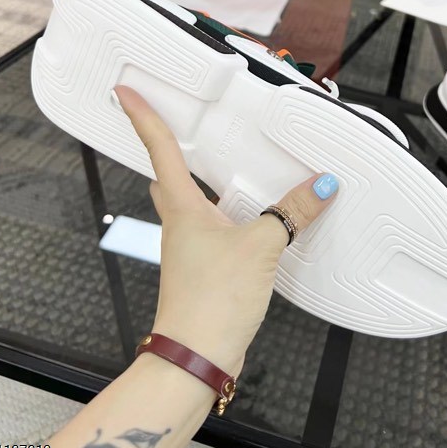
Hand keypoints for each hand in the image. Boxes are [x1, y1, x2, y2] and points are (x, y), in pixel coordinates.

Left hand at [115, 86, 338, 378]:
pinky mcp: (205, 265)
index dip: (144, 117)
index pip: (159, 149)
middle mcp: (180, 222)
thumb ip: (291, 213)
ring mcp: (190, 245)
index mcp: (182, 207)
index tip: (126, 92)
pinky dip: (229, 212)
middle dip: (170, 147)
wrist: (197, 356)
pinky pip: (214, 226)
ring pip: (191, 201)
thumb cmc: (213, 300)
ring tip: (227, 159)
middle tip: (182, 122)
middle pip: (168, 174)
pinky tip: (252, 214)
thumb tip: (320, 186)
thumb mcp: (260, 247)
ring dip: (204, 180)